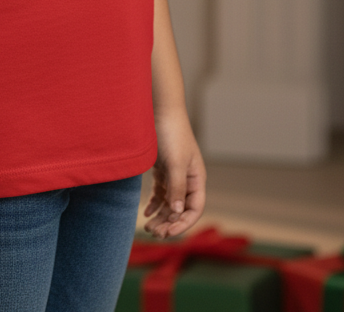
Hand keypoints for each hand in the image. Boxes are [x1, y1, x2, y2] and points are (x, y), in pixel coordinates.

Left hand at [142, 106, 205, 238]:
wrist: (160, 111)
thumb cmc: (172, 134)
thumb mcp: (175, 162)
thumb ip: (177, 187)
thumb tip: (178, 212)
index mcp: (197, 179)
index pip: (194, 209)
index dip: (183, 223)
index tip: (168, 232)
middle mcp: (187, 179)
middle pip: (180, 209)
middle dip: (169, 223)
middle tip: (153, 232)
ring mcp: (174, 175)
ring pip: (169, 203)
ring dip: (161, 216)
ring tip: (148, 227)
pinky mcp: (162, 170)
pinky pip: (160, 193)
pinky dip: (154, 204)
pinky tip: (146, 212)